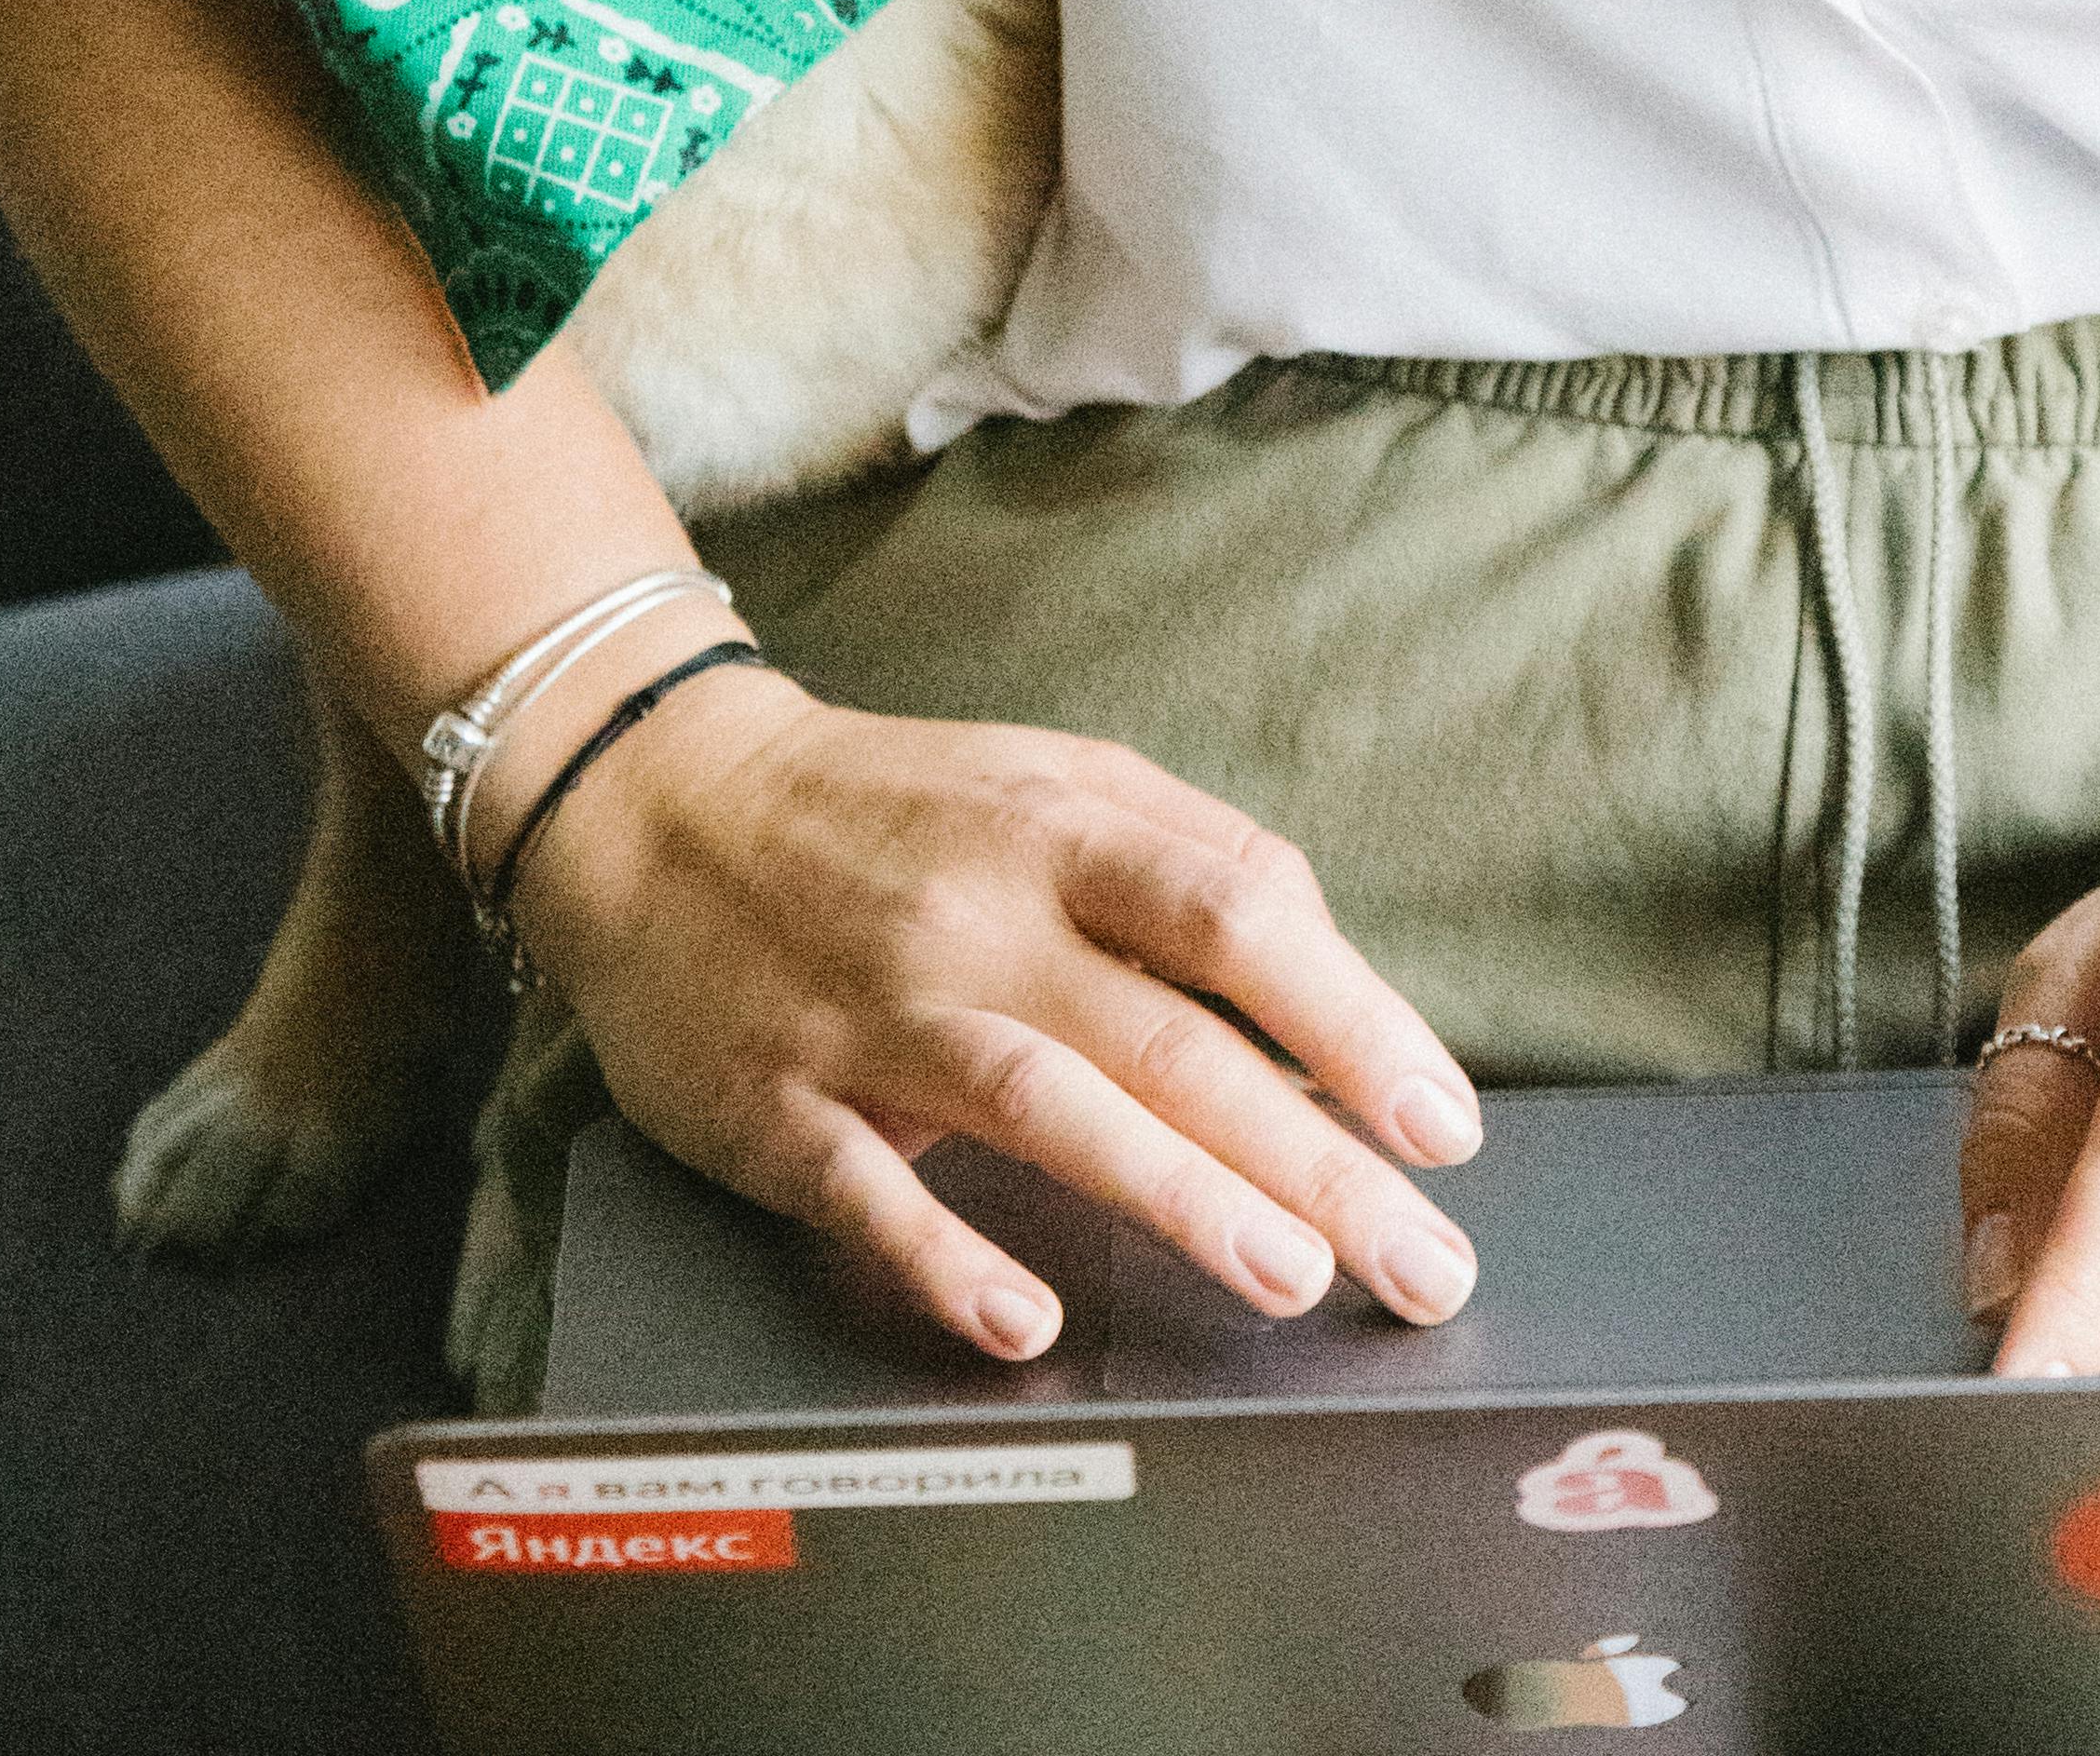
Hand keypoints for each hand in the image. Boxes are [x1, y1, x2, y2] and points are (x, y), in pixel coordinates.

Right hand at [508, 663, 1486, 1360]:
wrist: (658, 799)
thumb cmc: (892, 808)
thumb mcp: (1051, 779)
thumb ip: (1188, 863)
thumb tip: (1329, 987)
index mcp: (1065, 825)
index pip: (1242, 912)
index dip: (1353, 1017)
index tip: (1442, 1122)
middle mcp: (983, 910)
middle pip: (1173, 1033)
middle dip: (1314, 1153)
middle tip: (1416, 1257)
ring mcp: (878, 1008)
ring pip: (1044, 1101)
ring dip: (1172, 1192)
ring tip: (1284, 1276)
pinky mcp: (778, 1099)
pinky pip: (867, 1186)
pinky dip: (945, 1257)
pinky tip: (1024, 1320)